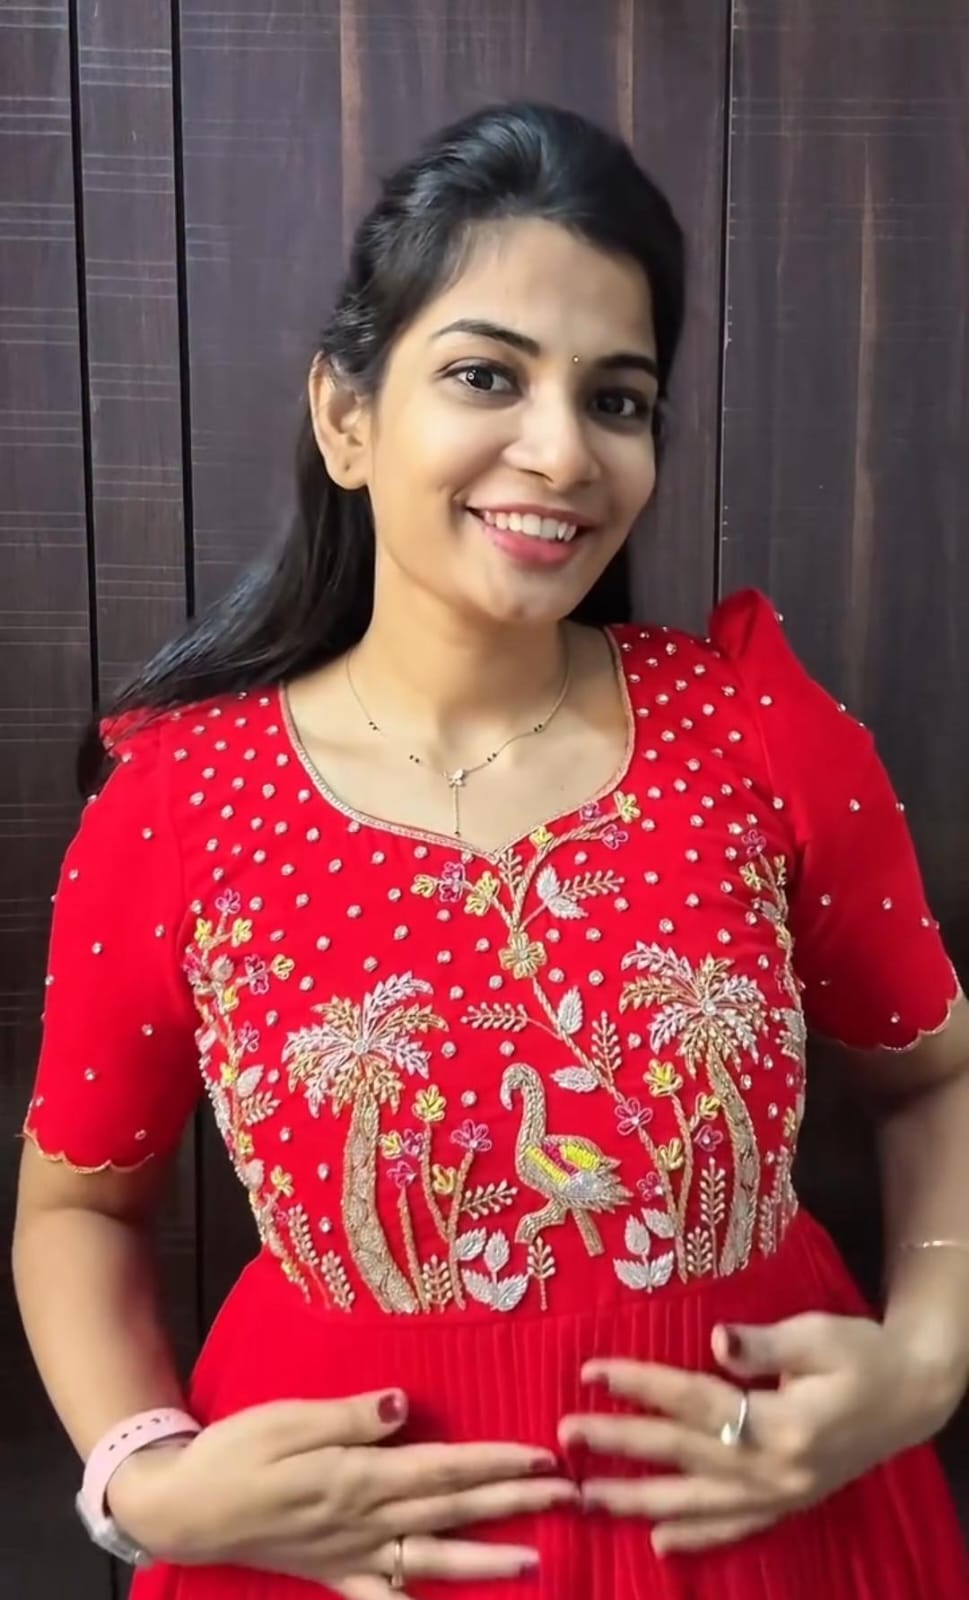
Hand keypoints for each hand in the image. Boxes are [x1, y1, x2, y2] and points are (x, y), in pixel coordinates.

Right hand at [108, 1388, 577, 1592]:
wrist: (184, 1505)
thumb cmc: (236, 1451)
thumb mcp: (289, 1418)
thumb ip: (351, 1416)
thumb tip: (407, 1404)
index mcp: (358, 1478)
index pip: (445, 1470)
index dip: (497, 1463)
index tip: (545, 1456)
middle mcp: (363, 1523)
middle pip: (452, 1512)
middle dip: (513, 1503)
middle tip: (568, 1496)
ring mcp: (351, 1556)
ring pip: (432, 1561)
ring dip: (487, 1559)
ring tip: (536, 1559)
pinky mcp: (334, 1575)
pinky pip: (384, 1599)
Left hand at [559, 1312, 961, 1555]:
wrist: (914, 1396)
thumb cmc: (864, 1354)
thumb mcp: (819, 1335)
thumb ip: (765, 1343)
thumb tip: (716, 1340)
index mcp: (782, 1423)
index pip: (694, 1401)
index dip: (640, 1385)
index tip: (591, 1372)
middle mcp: (776, 1470)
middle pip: (684, 1455)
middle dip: (620, 1446)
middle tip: (566, 1437)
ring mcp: (782, 1495)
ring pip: (698, 1502)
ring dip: (639, 1499)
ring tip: (588, 1497)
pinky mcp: (788, 1503)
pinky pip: (735, 1528)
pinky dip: (697, 1537)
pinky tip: (659, 1542)